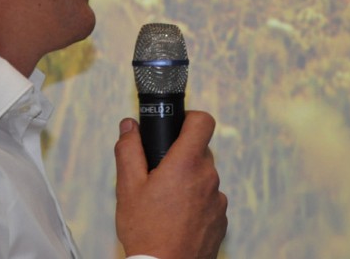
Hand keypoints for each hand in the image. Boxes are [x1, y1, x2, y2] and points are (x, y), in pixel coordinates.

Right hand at [114, 111, 227, 258]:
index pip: (203, 121)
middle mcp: (208, 178)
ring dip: (188, 181)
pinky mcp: (221, 220)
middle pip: (200, 151)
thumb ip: (128, 150)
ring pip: (204, 177)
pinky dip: (196, 202)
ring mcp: (218, 201)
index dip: (191, 117)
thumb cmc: (146, 232)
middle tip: (159, 172)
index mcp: (186, 163)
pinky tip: (177, 218)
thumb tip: (129, 126)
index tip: (178, 125)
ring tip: (165, 201)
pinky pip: (209, 200)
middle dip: (181, 155)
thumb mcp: (127, 187)